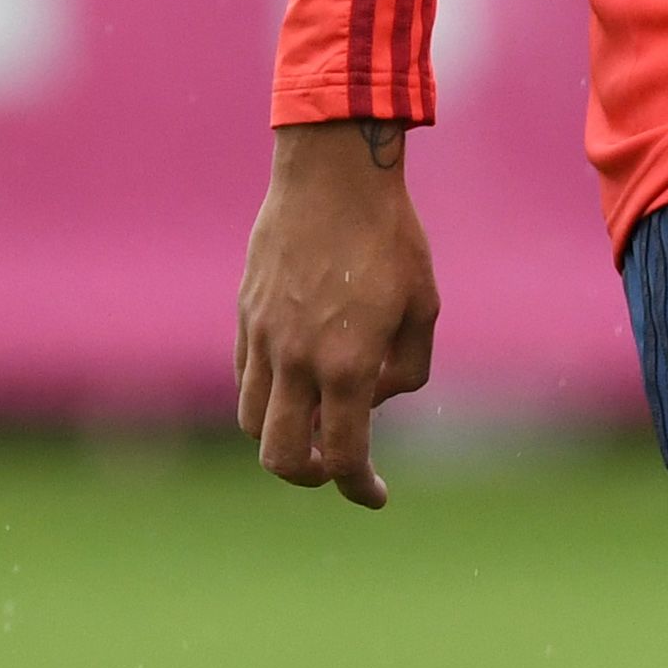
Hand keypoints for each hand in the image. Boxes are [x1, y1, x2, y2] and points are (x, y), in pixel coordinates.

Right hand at [235, 119, 439, 507]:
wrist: (333, 172)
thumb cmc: (389, 236)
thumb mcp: (423, 308)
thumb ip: (405, 370)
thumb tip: (374, 398)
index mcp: (348, 366)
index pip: (342, 457)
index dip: (358, 488)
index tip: (374, 494)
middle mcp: (297, 359)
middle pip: (281, 456)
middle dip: (309, 475)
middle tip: (334, 463)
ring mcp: (263, 336)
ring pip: (252, 420)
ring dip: (281, 433)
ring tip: (313, 415)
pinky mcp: (246, 311)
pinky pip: (244, 374)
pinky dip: (266, 391)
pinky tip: (295, 373)